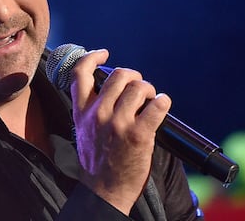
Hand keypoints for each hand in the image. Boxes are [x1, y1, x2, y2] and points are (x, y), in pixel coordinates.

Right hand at [69, 49, 171, 214]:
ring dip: (149, 90)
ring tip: (151, 100)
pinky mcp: (138, 135)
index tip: (105, 54)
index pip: (80, 73)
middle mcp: (98, 114)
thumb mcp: (84, 130)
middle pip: (119, 75)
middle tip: (139, 88)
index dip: (93, 57)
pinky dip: (163, 102)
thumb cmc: (98, 161)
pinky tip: (162, 105)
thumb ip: (91, 108)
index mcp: (82, 111)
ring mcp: (118, 124)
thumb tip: (109, 89)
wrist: (105, 191)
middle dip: (134, 77)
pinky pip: (157, 106)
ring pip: (139, 87)